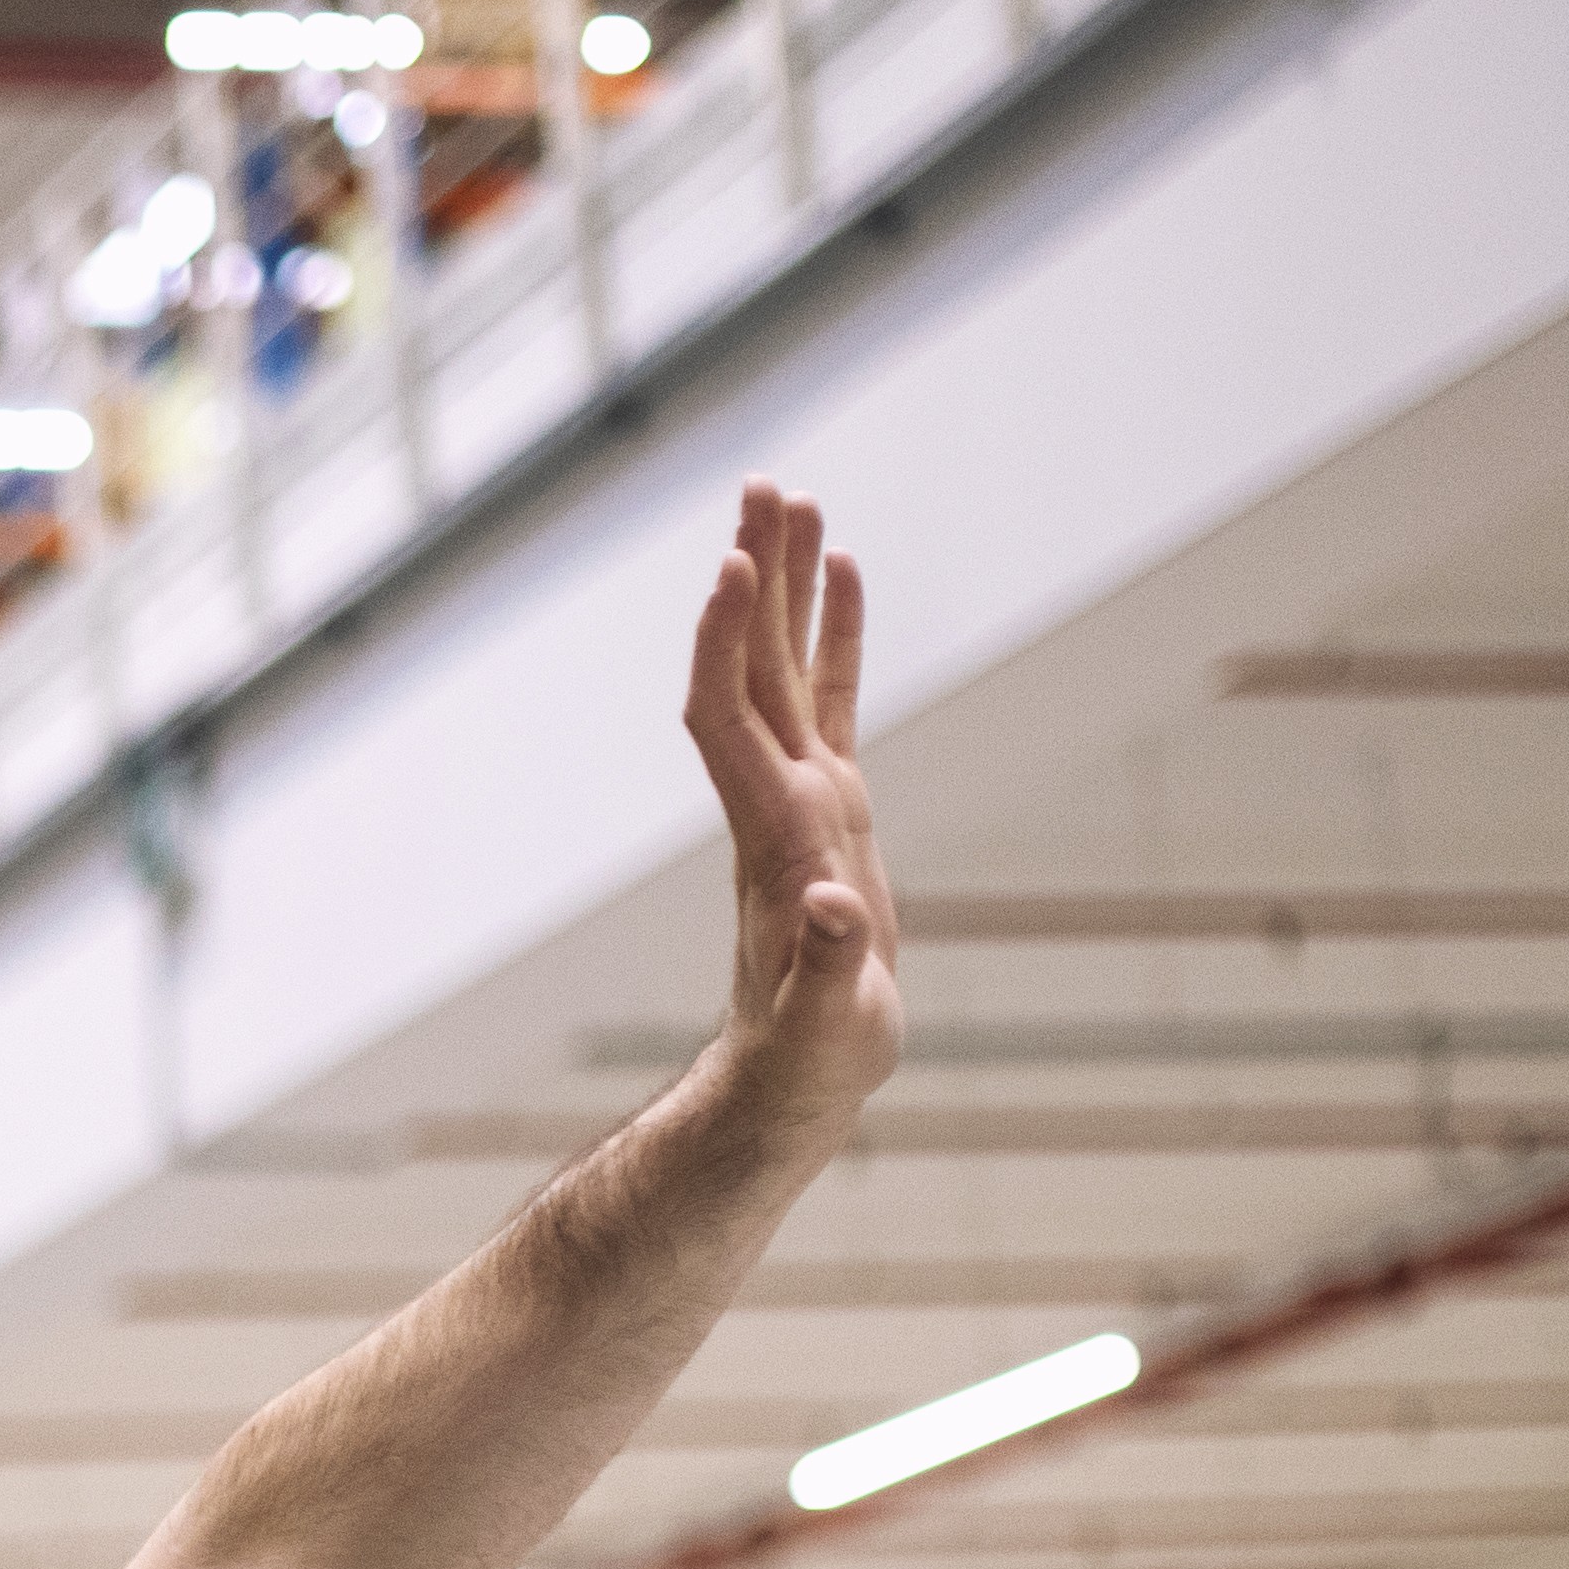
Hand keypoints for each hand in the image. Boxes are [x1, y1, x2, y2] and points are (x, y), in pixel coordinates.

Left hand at [686, 481, 892, 1132]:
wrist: (791, 1080)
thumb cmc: (806, 1060)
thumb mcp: (824, 1028)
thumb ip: (828, 969)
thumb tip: (830, 911)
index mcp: (774, 837)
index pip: (728, 720)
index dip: (725, 647)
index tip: (730, 570)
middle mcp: (776, 800)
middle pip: (751, 667)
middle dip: (757, 577)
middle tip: (764, 487)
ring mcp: (802, 798)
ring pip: (785, 668)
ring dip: (787, 585)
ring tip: (795, 500)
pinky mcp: (831, 810)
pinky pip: (830, 701)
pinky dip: (835, 634)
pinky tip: (843, 573)